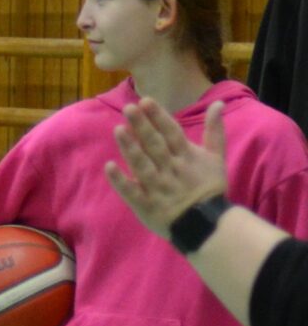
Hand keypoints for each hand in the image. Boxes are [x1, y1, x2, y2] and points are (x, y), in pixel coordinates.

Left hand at [105, 97, 228, 238]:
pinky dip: (121, 181)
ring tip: (118, 130)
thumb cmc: (209, 187)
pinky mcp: (146, 205)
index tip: (146, 101)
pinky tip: (109, 167)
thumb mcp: (216, 158)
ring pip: (142, 166)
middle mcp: (171, 169)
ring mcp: (158, 188)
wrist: (208, 224)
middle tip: (129, 109)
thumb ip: (214, 131)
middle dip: (143, 127)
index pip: (172, 133)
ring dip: (130, 149)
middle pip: (155, 146)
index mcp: (187, 157)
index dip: (159, 117)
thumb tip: (217, 103)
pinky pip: (132, 192)